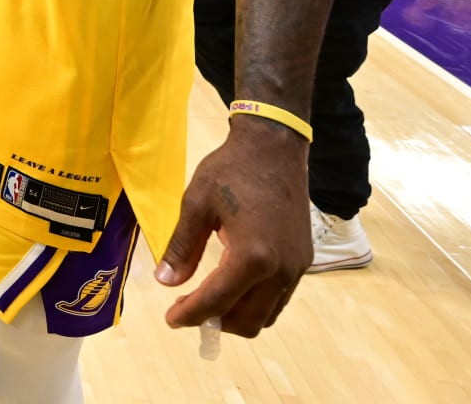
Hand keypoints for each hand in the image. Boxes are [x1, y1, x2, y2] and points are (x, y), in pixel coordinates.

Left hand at [157, 121, 310, 335]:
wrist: (274, 148)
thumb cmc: (230, 170)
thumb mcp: (196, 205)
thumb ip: (182, 247)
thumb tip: (166, 282)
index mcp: (252, 256)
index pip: (218, 301)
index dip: (191, 315)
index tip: (170, 319)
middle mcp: (281, 270)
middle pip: (248, 321)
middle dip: (215, 322)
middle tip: (186, 308)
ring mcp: (297, 268)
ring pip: (267, 315)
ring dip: (237, 316)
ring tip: (208, 299)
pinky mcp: (303, 261)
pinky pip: (279, 298)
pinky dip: (255, 302)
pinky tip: (232, 285)